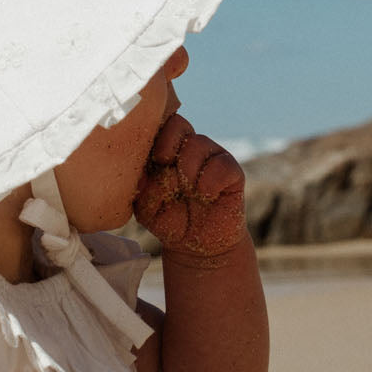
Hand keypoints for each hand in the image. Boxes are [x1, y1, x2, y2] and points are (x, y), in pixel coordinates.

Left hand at [133, 114, 246, 258]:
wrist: (199, 246)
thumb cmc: (170, 222)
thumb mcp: (147, 209)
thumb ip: (141, 191)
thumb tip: (140, 176)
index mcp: (164, 154)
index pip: (157, 129)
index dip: (152, 135)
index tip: (150, 157)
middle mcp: (187, 151)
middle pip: (178, 125)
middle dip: (169, 140)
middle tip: (164, 161)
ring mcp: (210, 159)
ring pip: (199, 143)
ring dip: (188, 166)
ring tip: (188, 189)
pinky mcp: (231, 173)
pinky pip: (222, 163)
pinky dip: (211, 180)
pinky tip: (206, 196)